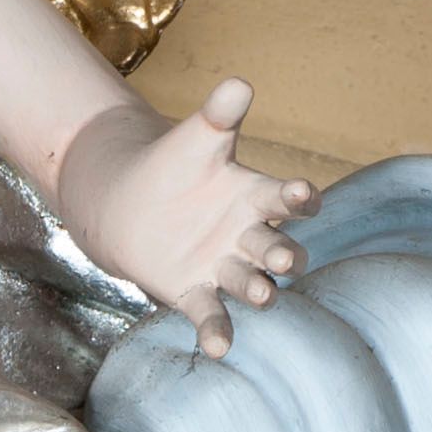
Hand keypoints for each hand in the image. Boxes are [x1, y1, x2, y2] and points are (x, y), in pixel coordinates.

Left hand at [76, 77, 320, 358]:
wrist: (129, 204)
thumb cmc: (174, 167)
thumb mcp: (197, 138)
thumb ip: (219, 115)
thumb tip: (238, 82)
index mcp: (254, 197)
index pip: (284, 199)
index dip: (296, 197)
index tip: (302, 194)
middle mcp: (247, 237)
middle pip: (275, 248)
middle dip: (283, 254)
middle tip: (284, 257)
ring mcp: (224, 268)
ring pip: (251, 283)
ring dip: (260, 290)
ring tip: (265, 296)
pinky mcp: (196, 292)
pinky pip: (212, 315)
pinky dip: (218, 332)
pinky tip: (219, 348)